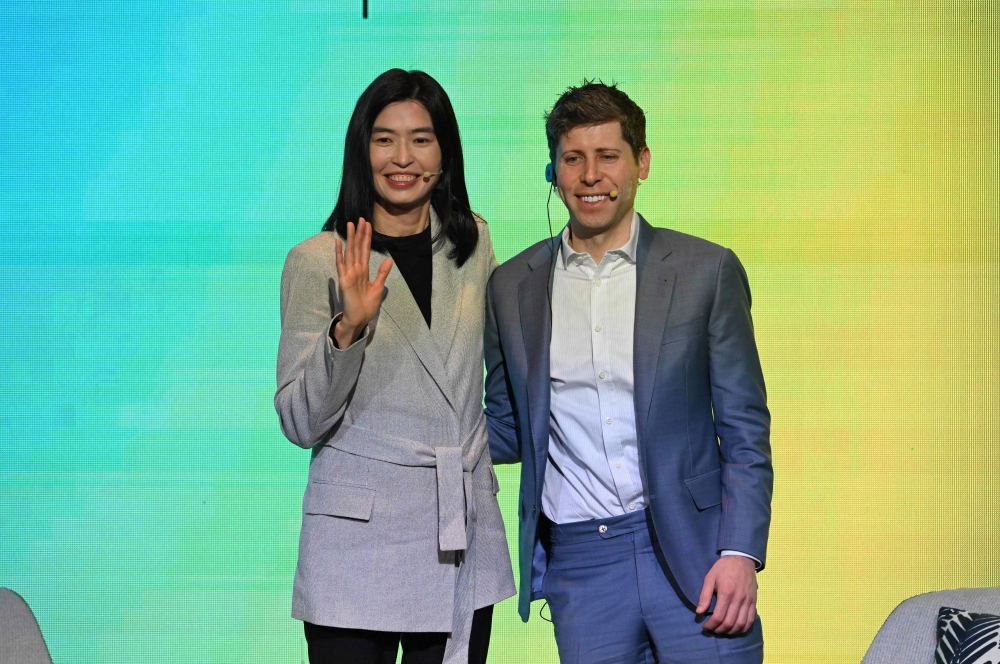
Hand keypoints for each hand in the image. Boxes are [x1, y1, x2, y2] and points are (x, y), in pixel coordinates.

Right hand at [333, 218, 392, 347]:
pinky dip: (339, 253)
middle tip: (361, 218)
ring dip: (350, 238)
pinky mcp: (344, 280)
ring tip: (350, 225)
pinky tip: (338, 242)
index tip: (368, 224)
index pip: (365, 250)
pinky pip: (341, 264)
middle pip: (358, 248)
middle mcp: (356, 269)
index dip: (367, 237)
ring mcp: (349, 273)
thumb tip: (389, 260)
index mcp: (364, 271)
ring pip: (350, 252)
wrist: (359, 318)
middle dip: (359, 233)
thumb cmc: (367, 305)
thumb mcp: (378, 288)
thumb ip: (382, 273)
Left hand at [696, 556, 757, 633]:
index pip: (718, 616)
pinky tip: (735, 629)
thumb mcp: (710, 578)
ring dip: (731, 632)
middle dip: (719, 630)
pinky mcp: (754, 602)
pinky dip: (743, 628)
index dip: (711, 625)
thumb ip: (704, 596)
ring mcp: (748, 601)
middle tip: (712, 630)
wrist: (741, 558)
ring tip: (722, 631)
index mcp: (726, 593)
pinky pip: (750, 620)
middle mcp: (739, 599)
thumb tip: (699, 612)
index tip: (705, 626)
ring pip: (741, 624)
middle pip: (730, 623)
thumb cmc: (723, 568)